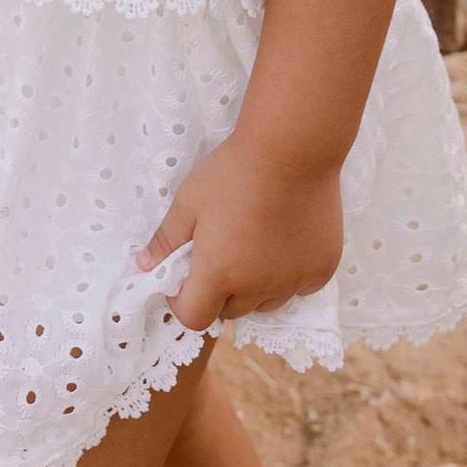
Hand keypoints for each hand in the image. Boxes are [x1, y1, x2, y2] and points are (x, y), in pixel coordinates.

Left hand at [138, 134, 343, 335]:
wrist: (292, 148)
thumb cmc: (234, 172)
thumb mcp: (189, 202)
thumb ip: (166, 239)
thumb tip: (145, 265)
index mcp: (219, 274)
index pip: (194, 318)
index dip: (182, 302)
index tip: (183, 277)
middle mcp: (258, 287)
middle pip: (230, 311)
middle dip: (218, 292)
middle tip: (219, 254)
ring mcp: (293, 280)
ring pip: (266, 303)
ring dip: (254, 289)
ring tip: (252, 247)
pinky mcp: (321, 268)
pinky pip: (299, 287)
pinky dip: (287, 275)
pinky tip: (283, 242)